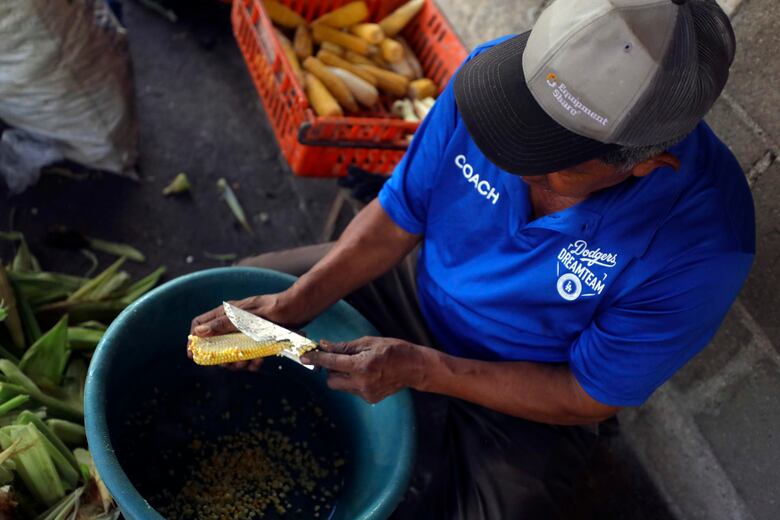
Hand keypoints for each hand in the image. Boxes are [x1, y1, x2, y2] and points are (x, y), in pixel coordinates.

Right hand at [188, 293, 303, 370]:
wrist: (298, 309)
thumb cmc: (272, 309)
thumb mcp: (245, 318)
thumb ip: (222, 325)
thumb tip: (198, 332)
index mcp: (226, 313)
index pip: (200, 324)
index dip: (194, 339)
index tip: (193, 355)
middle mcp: (233, 324)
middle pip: (216, 344)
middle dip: (220, 358)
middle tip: (230, 364)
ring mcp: (245, 333)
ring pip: (233, 353)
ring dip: (238, 362)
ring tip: (248, 363)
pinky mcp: (258, 341)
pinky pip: (250, 355)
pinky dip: (253, 361)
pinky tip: (260, 361)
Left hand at [301, 337, 428, 403]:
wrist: (414, 368)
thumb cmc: (393, 350)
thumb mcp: (368, 342)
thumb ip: (345, 347)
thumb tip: (324, 346)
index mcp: (361, 365)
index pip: (331, 363)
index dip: (315, 359)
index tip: (304, 356)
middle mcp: (361, 382)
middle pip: (331, 380)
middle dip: (330, 370)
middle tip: (339, 359)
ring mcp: (365, 393)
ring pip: (341, 386)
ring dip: (342, 376)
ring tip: (358, 365)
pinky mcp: (370, 399)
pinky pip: (352, 390)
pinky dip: (353, 381)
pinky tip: (367, 374)